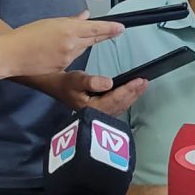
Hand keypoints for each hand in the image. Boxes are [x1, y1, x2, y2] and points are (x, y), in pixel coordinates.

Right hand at [0, 12, 122, 77]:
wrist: (12, 54)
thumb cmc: (27, 35)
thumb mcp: (50, 22)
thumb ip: (71, 20)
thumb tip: (85, 16)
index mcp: (68, 29)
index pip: (95, 27)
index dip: (110, 28)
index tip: (121, 27)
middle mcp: (71, 43)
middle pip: (94, 38)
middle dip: (106, 34)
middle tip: (118, 31)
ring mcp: (68, 57)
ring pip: (84, 47)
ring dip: (88, 41)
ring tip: (90, 36)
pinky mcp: (63, 67)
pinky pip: (74, 57)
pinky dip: (74, 51)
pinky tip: (67, 48)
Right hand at [22, 70, 147, 113]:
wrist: (50, 87)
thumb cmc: (61, 83)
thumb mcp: (74, 80)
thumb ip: (91, 81)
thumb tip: (109, 82)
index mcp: (91, 107)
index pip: (115, 98)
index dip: (129, 89)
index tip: (140, 81)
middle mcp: (96, 113)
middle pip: (120, 104)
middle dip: (133, 93)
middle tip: (144, 83)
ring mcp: (96, 114)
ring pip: (118, 107)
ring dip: (130, 96)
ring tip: (140, 87)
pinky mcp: (96, 112)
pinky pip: (115, 107)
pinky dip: (124, 100)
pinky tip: (128, 94)